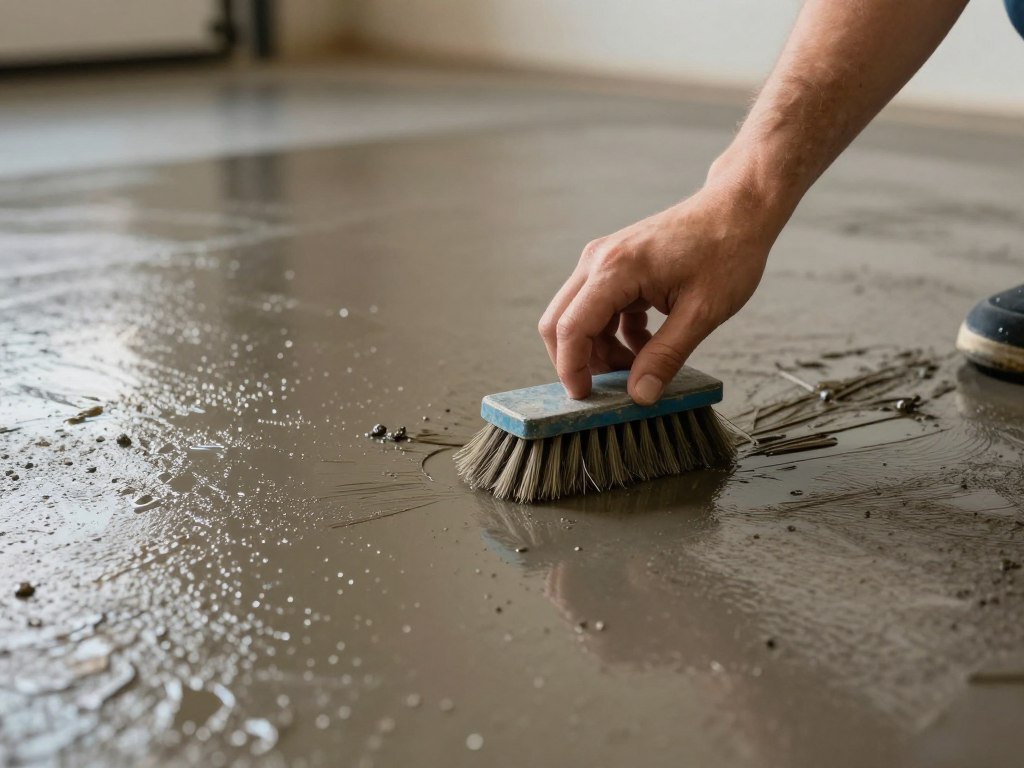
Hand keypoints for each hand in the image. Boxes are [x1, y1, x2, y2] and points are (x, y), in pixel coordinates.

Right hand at [538, 172, 781, 404]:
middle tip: (609, 389)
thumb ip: (666, 356)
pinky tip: (647, 344)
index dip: (572, 369)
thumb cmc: (727, 251)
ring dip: (601, 350)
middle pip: (560, 321)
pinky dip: (615, 334)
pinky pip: (599, 309)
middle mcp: (599, 261)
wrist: (739, 209)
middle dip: (579, 361)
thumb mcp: (702, 313)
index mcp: (615, 269)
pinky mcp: (616, 266)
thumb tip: (640, 395)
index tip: (586, 399)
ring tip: (639, 367)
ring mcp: (604, 260)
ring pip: (579, 318)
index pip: (570, 328)